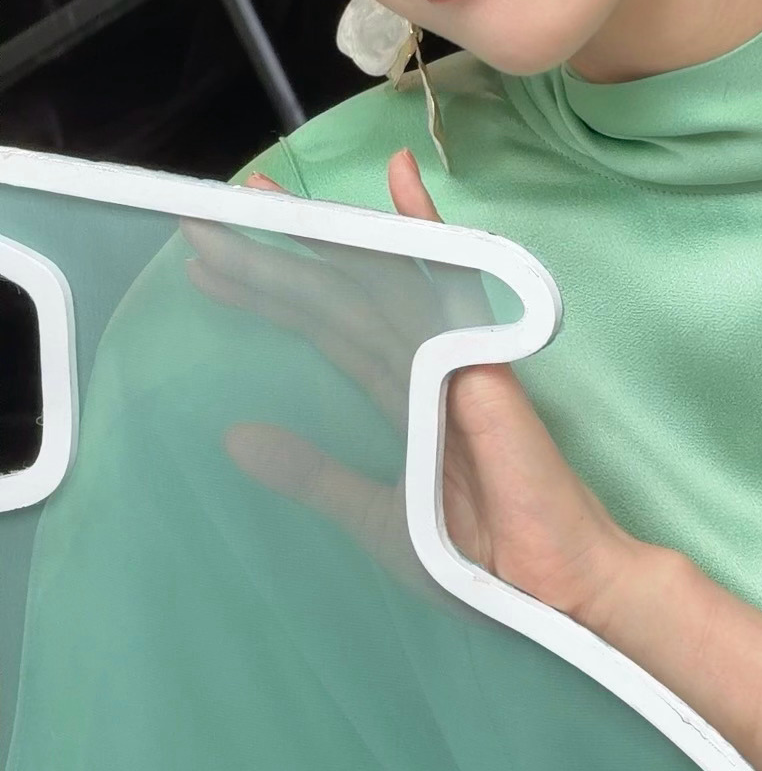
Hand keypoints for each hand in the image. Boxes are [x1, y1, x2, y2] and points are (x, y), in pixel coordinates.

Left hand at [181, 149, 645, 629]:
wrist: (550, 590)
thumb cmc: (478, 559)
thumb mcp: (374, 517)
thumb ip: (313, 474)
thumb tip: (235, 437)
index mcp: (397, 392)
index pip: (323, 329)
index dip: (267, 296)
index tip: (206, 267)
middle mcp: (419, 358)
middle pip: (335, 294)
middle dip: (271, 256)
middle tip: (203, 218)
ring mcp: (450, 349)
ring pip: (370, 280)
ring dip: (315, 238)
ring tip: (257, 199)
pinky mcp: (478, 355)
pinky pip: (443, 282)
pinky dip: (423, 229)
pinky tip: (399, 180)